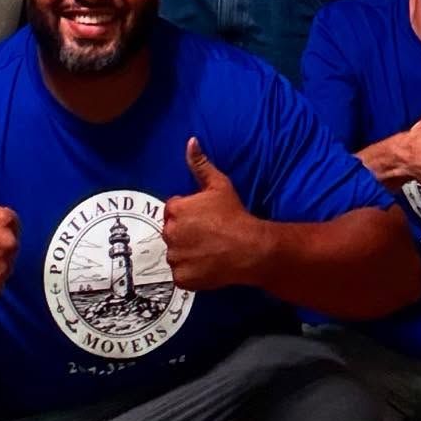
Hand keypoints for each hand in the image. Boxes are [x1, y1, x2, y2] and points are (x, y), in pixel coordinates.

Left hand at [162, 138, 268, 291]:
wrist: (249, 248)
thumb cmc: (234, 215)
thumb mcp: (219, 185)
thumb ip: (201, 164)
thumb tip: (191, 141)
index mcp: (176, 209)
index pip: (172, 210)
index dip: (188, 213)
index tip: (204, 218)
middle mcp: (171, 233)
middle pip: (172, 231)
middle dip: (184, 232)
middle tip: (207, 234)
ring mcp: (176, 257)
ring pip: (175, 253)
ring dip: (185, 252)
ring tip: (207, 250)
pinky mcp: (182, 278)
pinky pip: (180, 274)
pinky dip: (190, 271)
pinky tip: (206, 264)